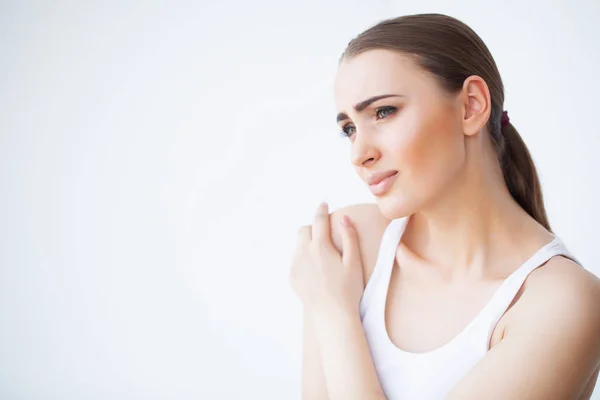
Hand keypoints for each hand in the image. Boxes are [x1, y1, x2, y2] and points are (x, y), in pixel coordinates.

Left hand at [289, 202, 363, 316]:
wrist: (332, 316)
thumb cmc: (348, 290)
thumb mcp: (354, 262)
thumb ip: (350, 238)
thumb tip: (344, 218)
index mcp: (320, 247)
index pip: (319, 221)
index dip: (322, 210)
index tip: (323, 204)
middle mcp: (303, 254)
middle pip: (304, 231)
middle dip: (313, 228)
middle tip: (325, 235)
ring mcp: (295, 266)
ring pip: (298, 246)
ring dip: (308, 244)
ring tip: (322, 255)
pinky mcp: (292, 278)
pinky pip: (296, 261)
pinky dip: (304, 259)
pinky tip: (316, 271)